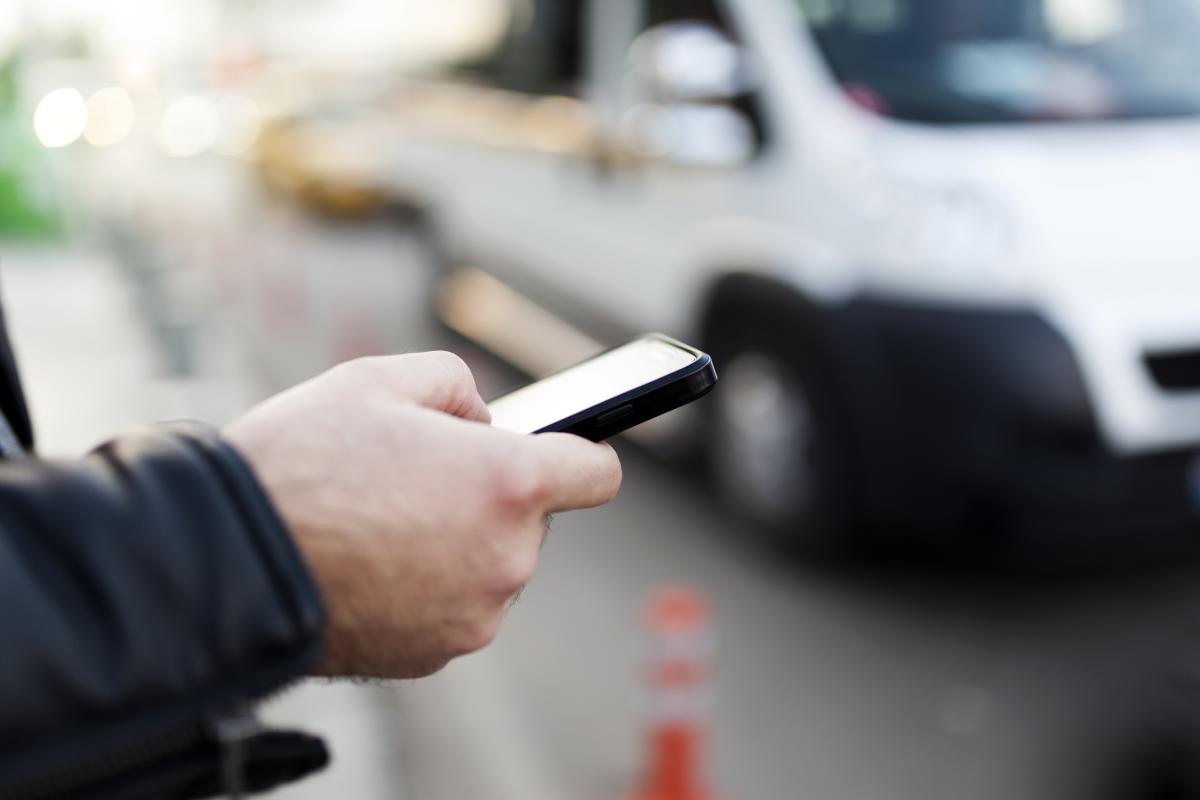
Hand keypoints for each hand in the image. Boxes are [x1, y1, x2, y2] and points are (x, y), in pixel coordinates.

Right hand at [224, 352, 621, 677]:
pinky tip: (371, 565)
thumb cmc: (300, 463)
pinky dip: (427, 589)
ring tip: (382, 522)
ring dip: (458, 544)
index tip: (561, 453)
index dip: (580, 455)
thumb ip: (455, 385)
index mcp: (507, 484)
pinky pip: (453, 608)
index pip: (598, 472)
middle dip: (490, 496)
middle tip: (418, 478)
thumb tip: (480, 421)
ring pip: (490, 566)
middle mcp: (505, 558)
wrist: (227, 561)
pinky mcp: (435, 654)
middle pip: (532, 520)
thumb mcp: (378, 379)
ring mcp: (473, 615)